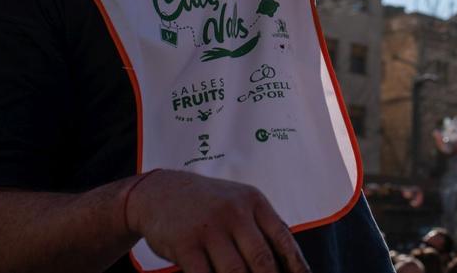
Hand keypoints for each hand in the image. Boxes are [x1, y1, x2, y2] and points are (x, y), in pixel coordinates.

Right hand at [125, 169, 310, 272]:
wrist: (160, 192)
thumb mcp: (238, 201)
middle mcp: (235, 212)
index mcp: (253, 202)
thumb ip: (261, 226)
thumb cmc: (207, 203)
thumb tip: (290, 260)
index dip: (296, 265)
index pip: (282, 237)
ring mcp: (210, 228)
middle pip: (262, 260)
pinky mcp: (186, 245)